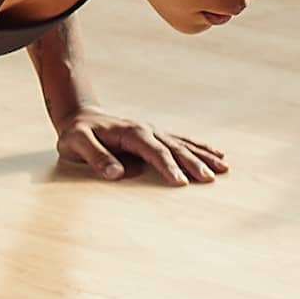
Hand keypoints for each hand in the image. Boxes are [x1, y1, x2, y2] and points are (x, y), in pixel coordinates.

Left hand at [55, 106, 228, 185]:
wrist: (80, 115)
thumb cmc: (76, 133)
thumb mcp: (76, 143)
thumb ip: (95, 156)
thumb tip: (116, 174)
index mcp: (131, 133)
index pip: (154, 151)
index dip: (167, 166)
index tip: (181, 183)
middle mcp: (146, 129)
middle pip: (174, 147)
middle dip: (193, 163)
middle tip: (209, 179)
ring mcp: (153, 131)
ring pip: (183, 144)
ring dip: (203, 156)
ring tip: (223, 169)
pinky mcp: (155, 135)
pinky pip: (182, 141)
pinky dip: (200, 147)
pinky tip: (216, 154)